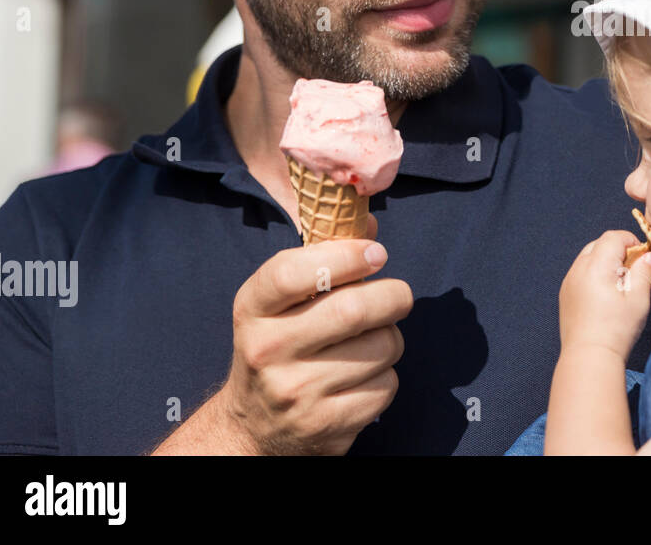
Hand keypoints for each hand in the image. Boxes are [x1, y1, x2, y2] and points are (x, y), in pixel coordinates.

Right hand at [215, 213, 413, 454]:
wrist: (255, 427)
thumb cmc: (281, 345)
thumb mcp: (281, 301)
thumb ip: (322, 257)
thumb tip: (369, 223)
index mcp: (253, 310)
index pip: (292, 272)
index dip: (344, 255)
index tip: (376, 253)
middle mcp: (266, 352)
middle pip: (354, 309)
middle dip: (393, 295)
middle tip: (397, 296)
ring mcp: (295, 393)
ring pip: (382, 346)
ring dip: (391, 338)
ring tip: (371, 342)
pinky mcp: (326, 426)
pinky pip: (386, 385)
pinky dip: (386, 376)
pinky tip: (362, 378)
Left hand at [558, 229, 650, 360]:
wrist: (588, 357)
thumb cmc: (616, 329)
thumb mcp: (638, 299)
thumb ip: (644, 272)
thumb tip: (649, 255)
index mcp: (597, 266)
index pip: (613, 237)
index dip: (631, 241)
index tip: (643, 257)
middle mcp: (578, 269)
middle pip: (599, 244)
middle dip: (618, 249)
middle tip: (633, 270)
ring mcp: (569, 281)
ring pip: (588, 257)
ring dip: (605, 260)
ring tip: (619, 284)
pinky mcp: (565, 294)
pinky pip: (580, 272)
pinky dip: (593, 273)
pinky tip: (604, 294)